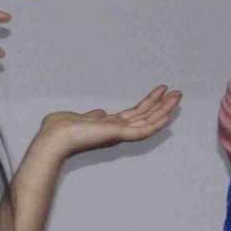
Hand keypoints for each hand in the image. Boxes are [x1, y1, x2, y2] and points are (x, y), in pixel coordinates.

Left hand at [33, 86, 181, 157]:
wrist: (52, 138)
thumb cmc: (57, 130)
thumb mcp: (78, 118)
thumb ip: (92, 116)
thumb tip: (100, 113)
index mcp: (108, 126)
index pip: (134, 115)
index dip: (148, 104)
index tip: (160, 92)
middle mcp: (116, 131)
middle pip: (145, 116)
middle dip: (162, 105)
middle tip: (178, 94)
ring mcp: (118, 134)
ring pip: (147, 122)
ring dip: (164, 110)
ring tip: (178, 97)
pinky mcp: (117, 135)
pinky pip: (141, 130)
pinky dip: (155, 123)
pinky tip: (167, 115)